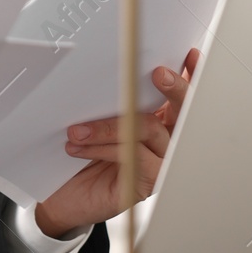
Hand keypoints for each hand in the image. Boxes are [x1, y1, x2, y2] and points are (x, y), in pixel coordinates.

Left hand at [34, 48, 199, 238]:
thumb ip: (109, 101)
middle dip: (174, 88)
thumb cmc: (79, 155)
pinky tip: (79, 148)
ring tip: (76, 130)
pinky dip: (105, 147)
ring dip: (110, 125)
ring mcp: (159, 164)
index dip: (190, 75)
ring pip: (149, 129)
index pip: (179, 96)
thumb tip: (106, 72)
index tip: (190, 55)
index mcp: (157, 122)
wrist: (61, 197)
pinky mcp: (147, 184)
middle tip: (158, 74)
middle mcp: (164, 142)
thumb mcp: (92, 121)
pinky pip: (134, 155)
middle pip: (181, 111)